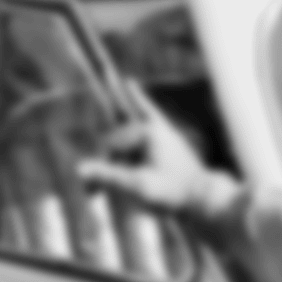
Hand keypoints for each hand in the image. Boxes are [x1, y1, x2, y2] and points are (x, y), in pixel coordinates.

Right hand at [76, 80, 242, 223]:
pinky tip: (129, 81)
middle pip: (117, 142)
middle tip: (99, 193)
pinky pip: (147, 110)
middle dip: (110, 164)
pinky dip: (137, 97)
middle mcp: (153, 125)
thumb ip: (108, 175)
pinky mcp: (165, 134)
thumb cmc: (173, 194)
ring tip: (116, 162)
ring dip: (116, 147)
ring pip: (125, 134)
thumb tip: (78, 169)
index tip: (96, 193)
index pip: (111, 146)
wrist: (204, 200)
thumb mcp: (139, 187)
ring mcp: (159, 129)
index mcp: (147, 132)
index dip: (105, 168)